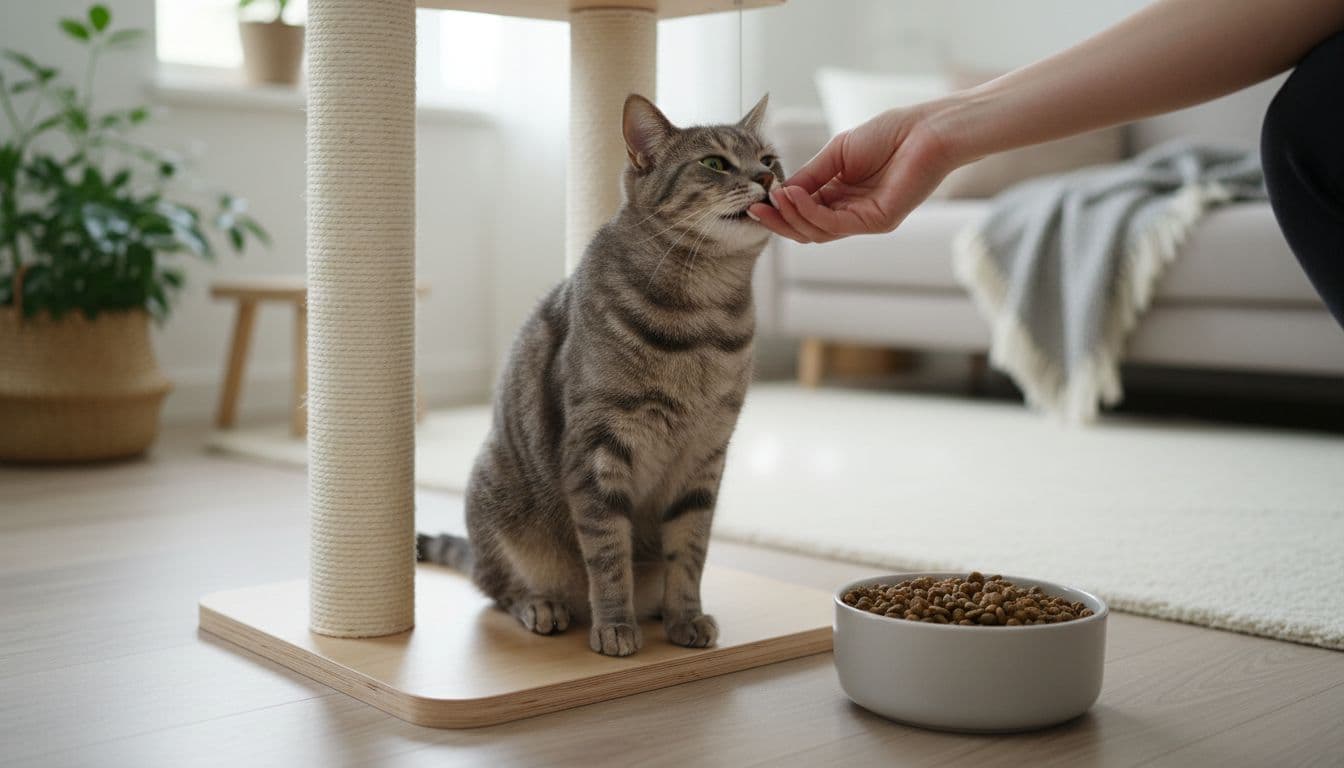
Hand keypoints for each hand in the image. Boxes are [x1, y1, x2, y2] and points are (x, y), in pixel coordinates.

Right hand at [749, 104, 959, 242]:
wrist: (926, 130)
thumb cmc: (889, 134)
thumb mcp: (836, 153)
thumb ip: (810, 175)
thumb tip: (780, 192)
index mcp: (841, 195)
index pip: (804, 212)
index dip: (779, 209)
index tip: (756, 200)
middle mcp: (851, 212)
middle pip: (806, 228)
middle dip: (779, 220)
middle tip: (756, 208)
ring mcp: (864, 220)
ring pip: (817, 232)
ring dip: (791, 217)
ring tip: (776, 198)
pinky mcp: (877, 222)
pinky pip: (834, 225)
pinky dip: (810, 213)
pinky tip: (796, 196)